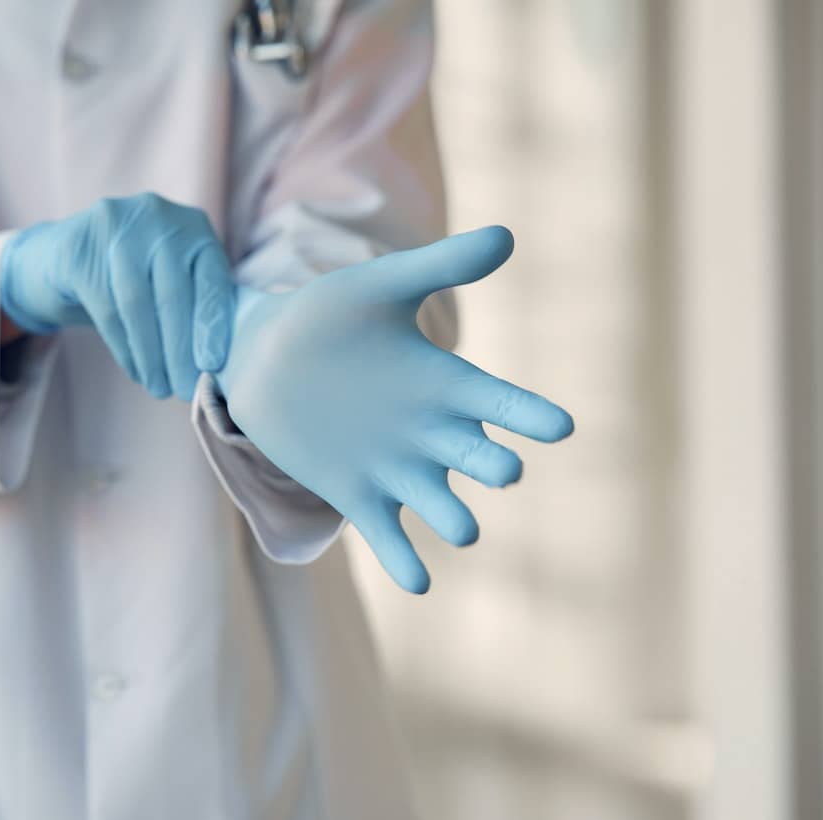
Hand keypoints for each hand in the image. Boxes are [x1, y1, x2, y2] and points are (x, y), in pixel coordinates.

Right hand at [0, 192, 235, 399]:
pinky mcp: (79, 249)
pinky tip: (136, 372)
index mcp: (193, 226)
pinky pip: (107, 310)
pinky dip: (125, 349)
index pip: (211, 278)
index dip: (213, 324)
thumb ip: (198, 303)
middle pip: (173, 294)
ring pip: (138, 305)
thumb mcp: (172, 277)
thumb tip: (221, 365)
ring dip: (152, 356)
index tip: (213, 366)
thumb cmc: (135, 278)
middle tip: (184, 390)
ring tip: (159, 388)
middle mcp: (158, 217)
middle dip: (180, 350)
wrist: (62, 258)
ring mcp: (115, 226)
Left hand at [216, 227, 573, 592]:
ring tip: (463, 528)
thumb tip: (508, 234)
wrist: (262, 358)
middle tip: (504, 468)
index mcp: (443, 384)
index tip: (560, 426)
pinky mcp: (357, 496)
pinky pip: (389, 537)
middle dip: (493, 465)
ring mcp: (396, 468)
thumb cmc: (326, 317)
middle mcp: (431, 432)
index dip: (529, 414)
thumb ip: (438, 266)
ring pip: (441, 504)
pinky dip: (405, 561)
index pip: (500, 402)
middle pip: (478, 458)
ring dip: (454, 518)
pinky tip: (419, 582)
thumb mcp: (378, 286)